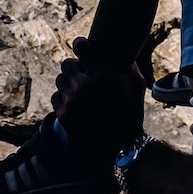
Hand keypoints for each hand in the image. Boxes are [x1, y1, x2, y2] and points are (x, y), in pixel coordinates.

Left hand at [52, 37, 145, 156]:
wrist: (121, 149)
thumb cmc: (132, 116)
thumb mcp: (137, 87)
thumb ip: (130, 66)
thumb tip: (123, 54)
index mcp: (102, 75)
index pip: (80, 46)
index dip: (80, 44)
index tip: (81, 47)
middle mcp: (84, 86)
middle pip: (66, 64)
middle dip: (74, 68)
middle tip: (81, 75)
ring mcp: (71, 101)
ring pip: (59, 81)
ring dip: (68, 84)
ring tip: (78, 92)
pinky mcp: (63, 115)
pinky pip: (55, 97)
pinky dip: (62, 99)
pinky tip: (73, 103)